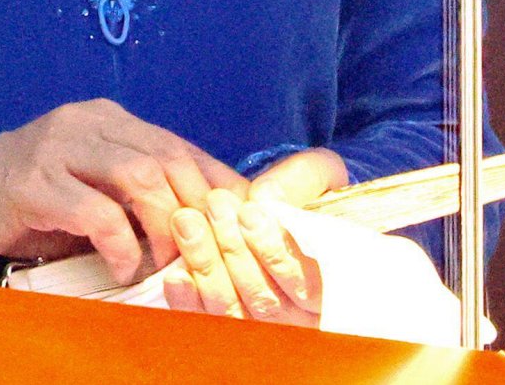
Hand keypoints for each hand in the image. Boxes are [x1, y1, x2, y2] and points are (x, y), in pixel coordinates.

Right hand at [0, 98, 247, 282]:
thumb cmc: (34, 198)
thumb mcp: (90, 184)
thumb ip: (134, 192)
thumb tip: (201, 225)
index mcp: (107, 118)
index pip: (178, 144)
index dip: (215, 182)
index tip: (243, 221)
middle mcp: (86, 121)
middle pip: (165, 157)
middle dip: (195, 210)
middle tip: (204, 255)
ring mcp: (58, 146)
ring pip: (137, 177)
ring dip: (162, 229)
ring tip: (162, 266)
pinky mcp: (33, 182)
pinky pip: (95, 212)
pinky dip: (119, 245)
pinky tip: (120, 268)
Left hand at [162, 147, 347, 324]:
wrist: (279, 215)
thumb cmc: (306, 199)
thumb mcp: (319, 179)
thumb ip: (303, 180)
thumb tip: (265, 197)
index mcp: (328, 288)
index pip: (307, 286)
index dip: (276, 252)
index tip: (249, 212)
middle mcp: (297, 317)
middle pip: (265, 300)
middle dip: (234, 249)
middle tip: (215, 205)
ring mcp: (258, 326)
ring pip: (232, 311)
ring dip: (206, 265)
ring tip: (187, 221)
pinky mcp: (222, 325)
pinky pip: (204, 322)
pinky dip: (188, 301)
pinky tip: (175, 274)